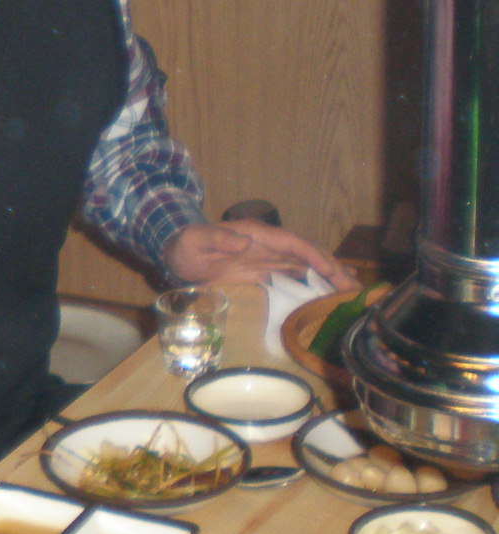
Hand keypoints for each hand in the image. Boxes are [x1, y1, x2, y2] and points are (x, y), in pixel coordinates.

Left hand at [162, 219, 354, 290]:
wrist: (179, 253)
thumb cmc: (188, 245)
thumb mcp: (197, 240)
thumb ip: (218, 239)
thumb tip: (245, 242)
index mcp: (259, 234)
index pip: (294, 243)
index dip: (314, 256)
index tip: (333, 270)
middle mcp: (270, 245)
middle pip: (308, 256)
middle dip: (333, 270)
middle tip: (354, 291)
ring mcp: (270, 258)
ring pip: (307, 268)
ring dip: (329, 280)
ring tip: (352, 296)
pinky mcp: (267, 272)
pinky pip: (295, 278)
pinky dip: (313, 286)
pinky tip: (328, 298)